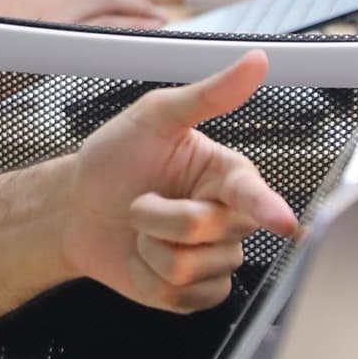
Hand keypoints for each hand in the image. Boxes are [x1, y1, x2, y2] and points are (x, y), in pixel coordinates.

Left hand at [61, 52, 297, 308]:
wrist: (76, 208)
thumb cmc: (115, 160)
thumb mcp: (154, 117)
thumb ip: (206, 95)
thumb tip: (255, 61)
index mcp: (228, 175)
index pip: (253, 194)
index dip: (266, 207)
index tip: (282, 221)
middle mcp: (229, 218)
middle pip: (210, 233)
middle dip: (160, 218)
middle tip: (142, 201)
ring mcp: (214, 259)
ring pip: (193, 268)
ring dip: (151, 249)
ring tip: (142, 229)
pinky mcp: (195, 293)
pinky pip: (181, 297)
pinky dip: (149, 280)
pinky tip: (143, 259)